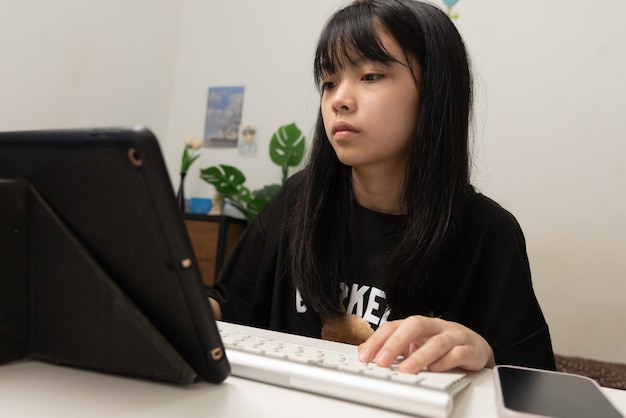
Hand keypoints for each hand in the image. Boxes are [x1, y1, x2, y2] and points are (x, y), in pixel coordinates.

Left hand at [357, 316, 494, 372]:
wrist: (475, 346)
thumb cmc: (441, 343)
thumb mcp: (415, 344)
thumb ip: (392, 347)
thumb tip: (364, 352)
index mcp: (418, 324)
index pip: (394, 325)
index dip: (378, 339)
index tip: (365, 356)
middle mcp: (435, 326)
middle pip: (415, 325)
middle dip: (396, 342)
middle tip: (381, 361)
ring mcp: (453, 336)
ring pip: (437, 342)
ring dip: (420, 356)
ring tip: (405, 370)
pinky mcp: (469, 349)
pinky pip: (458, 354)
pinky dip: (445, 362)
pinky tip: (434, 370)